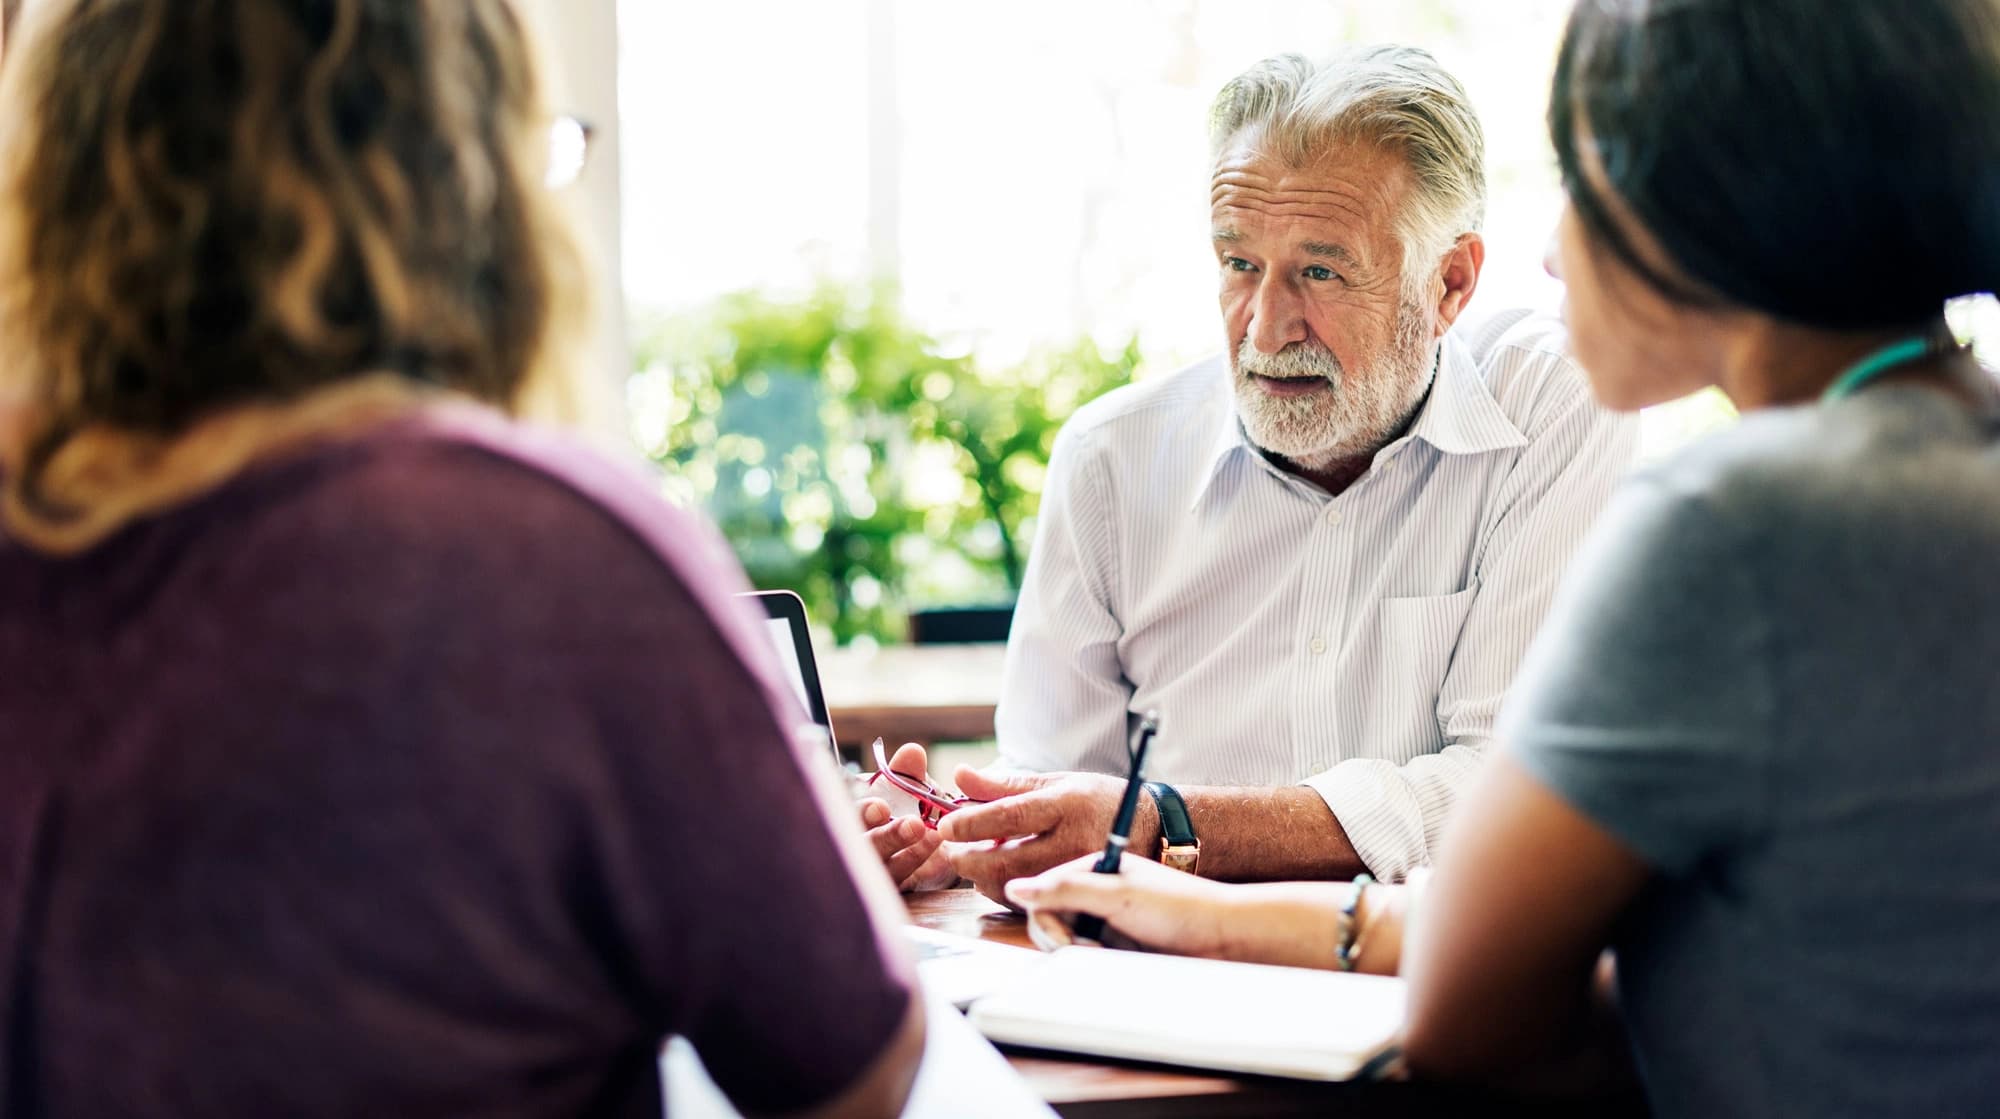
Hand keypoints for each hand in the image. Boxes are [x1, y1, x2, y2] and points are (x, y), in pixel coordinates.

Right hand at [858, 743, 958, 891]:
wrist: (918, 847)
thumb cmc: (897, 812)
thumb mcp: (899, 790)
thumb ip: (904, 773)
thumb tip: (913, 752)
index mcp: (850, 823)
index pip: (847, 820)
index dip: (862, 814)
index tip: (881, 806)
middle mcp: (855, 852)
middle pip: (864, 851)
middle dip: (887, 837)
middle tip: (914, 824)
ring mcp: (872, 877)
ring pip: (884, 873)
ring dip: (910, 855)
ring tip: (932, 836)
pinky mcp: (896, 892)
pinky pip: (905, 889)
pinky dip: (922, 871)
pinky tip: (938, 856)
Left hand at [936, 768, 1150, 904]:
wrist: (1149, 829)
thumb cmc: (1095, 799)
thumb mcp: (1055, 781)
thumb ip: (1004, 783)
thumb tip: (959, 775)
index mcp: (1065, 804)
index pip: (1010, 816)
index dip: (971, 823)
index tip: (945, 825)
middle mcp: (1072, 841)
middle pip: (1006, 861)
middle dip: (968, 859)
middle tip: (951, 851)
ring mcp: (1076, 872)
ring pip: (1014, 886)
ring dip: (982, 877)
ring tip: (974, 860)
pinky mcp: (1078, 895)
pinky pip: (1030, 900)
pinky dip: (1004, 889)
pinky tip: (998, 874)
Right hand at [1005, 852, 1236, 956]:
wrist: (1222, 938)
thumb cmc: (1181, 907)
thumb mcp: (1119, 894)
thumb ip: (1065, 889)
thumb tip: (1015, 888)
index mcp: (1092, 871)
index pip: (1044, 895)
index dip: (1048, 921)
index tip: (1066, 939)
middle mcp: (1094, 895)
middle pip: (1049, 922)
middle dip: (1064, 941)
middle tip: (1091, 950)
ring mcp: (1104, 923)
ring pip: (1065, 945)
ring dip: (1080, 956)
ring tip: (1108, 955)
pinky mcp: (1114, 949)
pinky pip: (1086, 962)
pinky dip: (1093, 966)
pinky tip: (1114, 963)